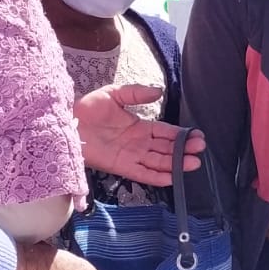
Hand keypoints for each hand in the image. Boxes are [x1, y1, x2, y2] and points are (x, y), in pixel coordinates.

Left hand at [74, 83, 206, 185]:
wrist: (68, 121)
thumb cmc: (89, 107)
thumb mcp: (115, 93)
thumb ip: (137, 92)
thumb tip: (159, 91)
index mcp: (139, 126)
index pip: (165, 132)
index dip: (181, 135)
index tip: (197, 136)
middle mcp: (138, 143)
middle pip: (166, 149)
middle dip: (183, 150)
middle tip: (200, 149)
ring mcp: (131, 156)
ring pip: (158, 162)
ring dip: (175, 164)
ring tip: (193, 163)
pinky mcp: (120, 166)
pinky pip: (142, 174)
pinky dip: (156, 177)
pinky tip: (172, 178)